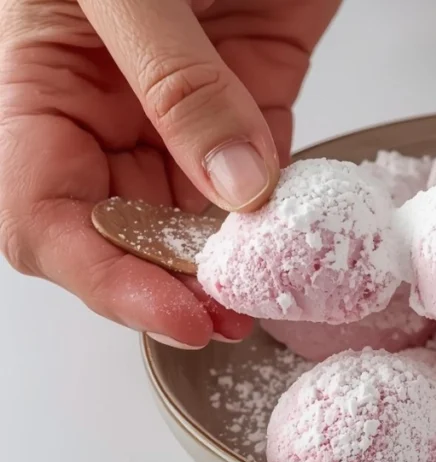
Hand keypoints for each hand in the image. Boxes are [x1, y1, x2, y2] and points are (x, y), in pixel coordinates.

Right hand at [0, 0, 339, 347]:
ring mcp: (182, 109)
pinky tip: (303, 233)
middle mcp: (105, 112)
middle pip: (128, 231)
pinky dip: (284, 206)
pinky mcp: (253, 93)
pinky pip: (266, 169)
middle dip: (179, 280)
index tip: (177, 311)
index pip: (46, 216)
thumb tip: (232, 182)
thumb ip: (175, 81)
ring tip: (278, 286)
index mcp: (36, 88)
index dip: (105, 277)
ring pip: (200, 213)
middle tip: (238, 310)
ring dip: (236, 256)